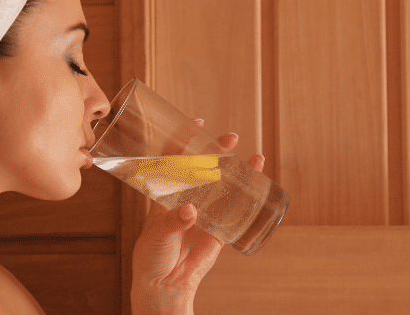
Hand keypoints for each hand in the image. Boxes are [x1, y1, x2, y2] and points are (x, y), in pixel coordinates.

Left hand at [131, 119, 265, 314]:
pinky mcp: (217, 229)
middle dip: (216, 151)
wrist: (164, 285)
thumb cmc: (152, 257)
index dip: (183, 140)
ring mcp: (203, 212)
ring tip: (253, 158)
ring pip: (221, 185)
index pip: (173, 160)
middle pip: (202, 168)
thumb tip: (191, 211)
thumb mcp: (158, 235)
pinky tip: (257, 182)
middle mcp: (184, 198)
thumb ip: (173, 222)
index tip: (196, 125)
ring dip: (236, 170)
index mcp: (164, 194)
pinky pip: (233, 210)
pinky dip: (246, 196)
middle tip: (230, 138)